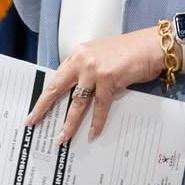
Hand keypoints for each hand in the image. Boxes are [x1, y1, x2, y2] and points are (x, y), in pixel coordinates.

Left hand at [23, 30, 164, 143]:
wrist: (152, 46)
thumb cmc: (130, 51)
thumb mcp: (101, 55)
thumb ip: (87, 69)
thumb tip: (78, 89)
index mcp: (78, 54)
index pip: (57, 77)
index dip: (47, 94)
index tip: (37, 107)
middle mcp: (82, 61)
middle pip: (57, 87)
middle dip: (43, 106)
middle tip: (33, 121)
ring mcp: (94, 70)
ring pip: (77, 102)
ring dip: (69, 122)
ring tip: (62, 138)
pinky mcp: (109, 80)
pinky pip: (100, 107)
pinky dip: (97, 122)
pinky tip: (93, 133)